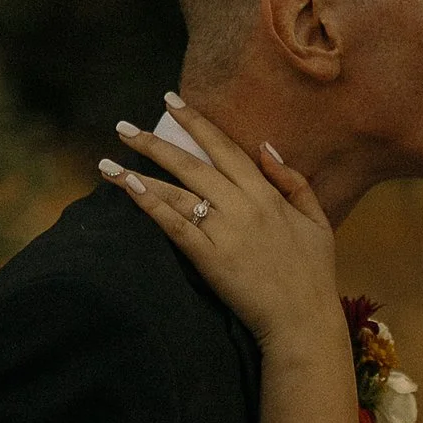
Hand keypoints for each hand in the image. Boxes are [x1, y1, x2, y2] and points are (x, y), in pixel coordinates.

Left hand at [100, 96, 341, 357]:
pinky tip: (128, 189)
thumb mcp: (316, 220)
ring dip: (138, 173)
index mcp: (266, 194)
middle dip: (152, 142)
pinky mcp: (209, 258)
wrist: (303, 321)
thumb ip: (293, 181)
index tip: (171, 101)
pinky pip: (174, 225)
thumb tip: (265, 148)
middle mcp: (243, 205)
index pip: (224, 148)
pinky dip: (151, 204)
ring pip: (176, 192)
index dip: (196, 122)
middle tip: (122, 126)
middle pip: (190, 164)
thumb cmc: (314, 274)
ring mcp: (225, 231)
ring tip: (106, 163)